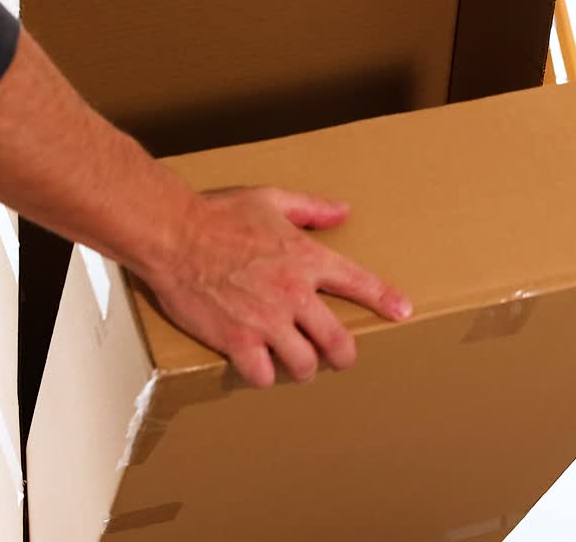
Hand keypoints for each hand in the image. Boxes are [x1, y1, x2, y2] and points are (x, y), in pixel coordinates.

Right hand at [144, 187, 411, 387]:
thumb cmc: (218, 214)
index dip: (385, 300)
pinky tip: (259, 370)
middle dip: (344, 357)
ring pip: (304, 364)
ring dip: (303, 369)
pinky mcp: (237, 341)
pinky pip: (262, 374)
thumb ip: (311, 208)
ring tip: (297, 367)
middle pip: (339, 342)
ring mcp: (267, 322)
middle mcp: (294, 294)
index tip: (402, 312)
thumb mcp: (271, 199)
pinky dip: (263, 376)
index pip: (360, 283)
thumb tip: (343, 211)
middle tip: (339, 359)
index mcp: (307, 258)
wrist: (172, 234)